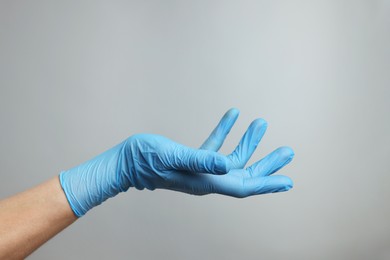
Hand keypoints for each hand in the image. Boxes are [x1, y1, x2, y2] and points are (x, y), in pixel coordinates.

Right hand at [60, 108, 293, 216]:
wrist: (124, 163)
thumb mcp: (173, 156)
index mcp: (205, 181)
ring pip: (231, 161)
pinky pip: (213, 146)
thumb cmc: (144, 160)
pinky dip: (225, 132)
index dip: (266, 184)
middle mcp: (206, 178)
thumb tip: (228, 165)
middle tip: (288, 152)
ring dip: (249, 144)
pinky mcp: (191, 159)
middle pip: (244, 175)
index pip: (243, 186)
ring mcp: (200, 169)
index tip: (287, 181)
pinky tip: (232, 116)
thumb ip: (201, 160)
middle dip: (267, 165)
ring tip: (261, 124)